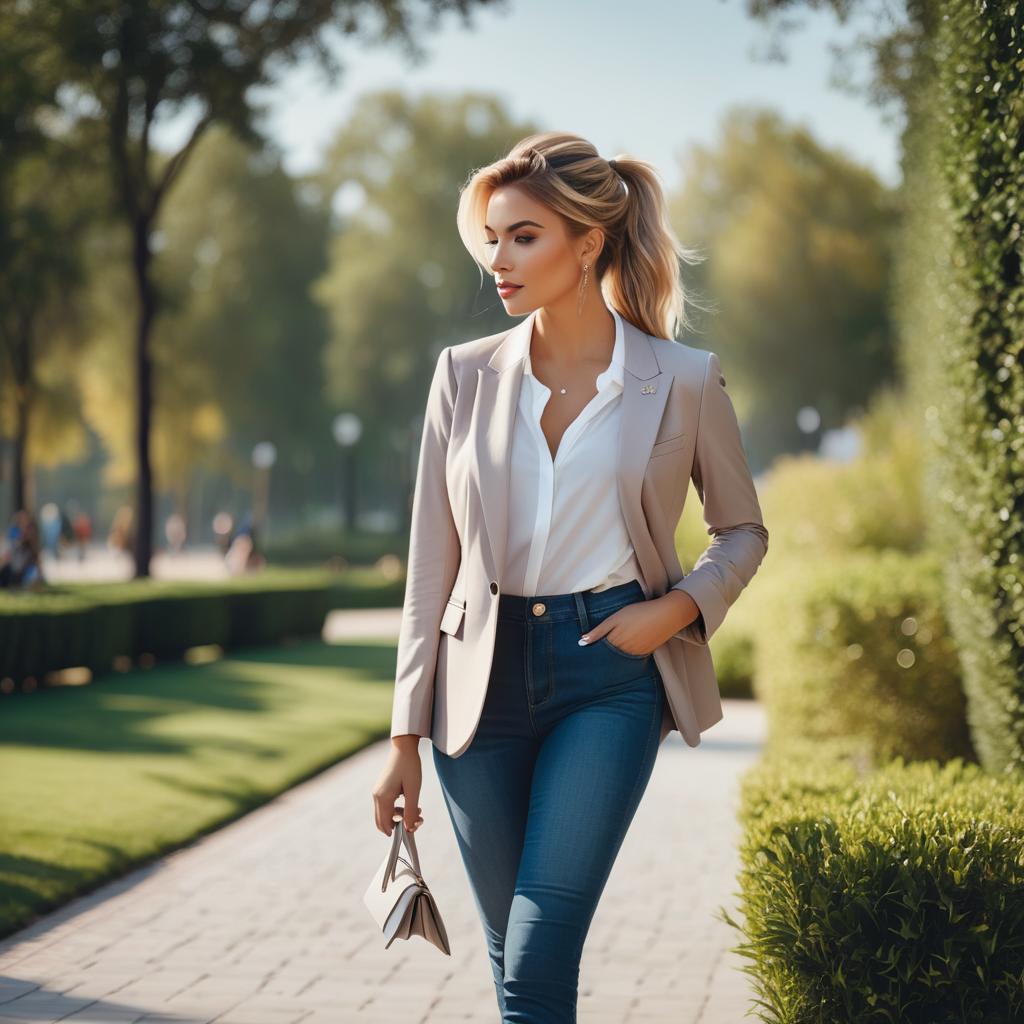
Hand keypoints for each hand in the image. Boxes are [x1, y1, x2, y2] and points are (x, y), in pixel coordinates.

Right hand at [372, 744, 424, 835]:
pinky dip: (397, 809)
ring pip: (385, 814)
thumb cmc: (409, 767)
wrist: (404, 747)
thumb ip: (411, 811)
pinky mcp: (382, 788)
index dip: (398, 831)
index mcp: (383, 798)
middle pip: (382, 822)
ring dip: (400, 816)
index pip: (385, 824)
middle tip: (417, 820)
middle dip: (399, 825)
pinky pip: (387, 806)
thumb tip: (409, 829)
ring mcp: (378, 792)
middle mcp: (377, 796)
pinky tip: (411, 803)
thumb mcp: (413, 790)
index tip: (414, 828)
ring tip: (418, 810)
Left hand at [579, 591, 700, 656]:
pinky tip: (620, 655)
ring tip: (602, 660)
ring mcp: (635, 655)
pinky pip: (629, 660)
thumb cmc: (638, 613)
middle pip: (607, 660)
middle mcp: (624, 653)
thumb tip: (581, 643)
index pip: (598, 654)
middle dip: (599, 661)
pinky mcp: (644, 654)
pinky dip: (623, 659)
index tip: (582, 657)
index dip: (591, 655)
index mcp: (615, 643)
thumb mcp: (615, 618)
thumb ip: (599, 631)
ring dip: (610, 661)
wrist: (666, 615)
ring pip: (618, 661)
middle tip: (589, 663)